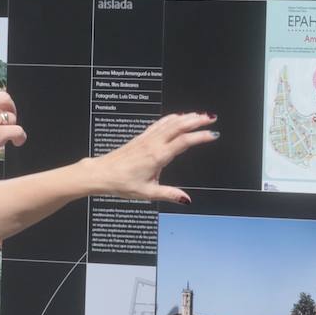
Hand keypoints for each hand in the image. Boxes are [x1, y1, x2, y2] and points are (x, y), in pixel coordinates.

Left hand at [89, 112, 217, 203]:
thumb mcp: (148, 193)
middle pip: (179, 126)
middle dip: (197, 120)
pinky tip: (177, 117)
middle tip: (211, 118)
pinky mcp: (141, 137)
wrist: (102, 173)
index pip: (184, 142)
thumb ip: (169, 194)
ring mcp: (147, 139)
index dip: (200, 137)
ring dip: (186, 117)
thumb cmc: (122, 183)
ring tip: (200, 115)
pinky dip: (171, 118)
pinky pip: (159, 124)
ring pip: (169, 122)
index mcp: (157, 157)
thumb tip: (186, 199)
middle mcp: (153, 144)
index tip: (213, 134)